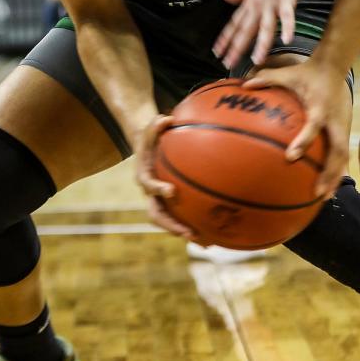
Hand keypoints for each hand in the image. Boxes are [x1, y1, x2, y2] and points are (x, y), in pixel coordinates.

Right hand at [134, 115, 195, 238]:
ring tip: (205, 242)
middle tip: (187, 232)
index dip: (158, 190)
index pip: (149, 186)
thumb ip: (156, 124)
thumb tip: (166, 118)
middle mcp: (151, 194)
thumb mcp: (151, 129)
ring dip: (185, 232)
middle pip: (157, 215)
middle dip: (172, 225)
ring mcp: (160, 202)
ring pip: (170, 222)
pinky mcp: (171, 206)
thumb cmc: (152, 138)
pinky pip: (182, 219)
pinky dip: (195, 228)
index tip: (171, 191)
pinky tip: (214, 237)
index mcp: (145, 177)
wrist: (146, 150)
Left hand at [215, 0, 312, 67]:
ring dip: (260, 43)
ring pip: (264, 26)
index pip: (234, 22)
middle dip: (236, 47)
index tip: (216, 52)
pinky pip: (287, 15)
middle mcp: (258, 2)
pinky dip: (287, 27)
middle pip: (245, 28)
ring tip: (256, 59)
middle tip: (228, 63)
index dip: (224, 37)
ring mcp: (272, 1)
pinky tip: (286, 39)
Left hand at [244, 61, 349, 198]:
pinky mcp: (344, 130)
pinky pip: (342, 154)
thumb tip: (244, 85)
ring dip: (335, 178)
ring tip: (323, 198)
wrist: (333, 67)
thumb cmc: (307, 72)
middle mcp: (334, 120)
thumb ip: (266, 78)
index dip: (303, 141)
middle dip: (329, 173)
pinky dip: (336, 171)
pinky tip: (327, 187)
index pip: (313, 126)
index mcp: (320, 107)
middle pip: (337, 151)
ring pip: (342, 157)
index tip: (291, 157)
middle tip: (316, 192)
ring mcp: (343, 126)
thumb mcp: (287, 73)